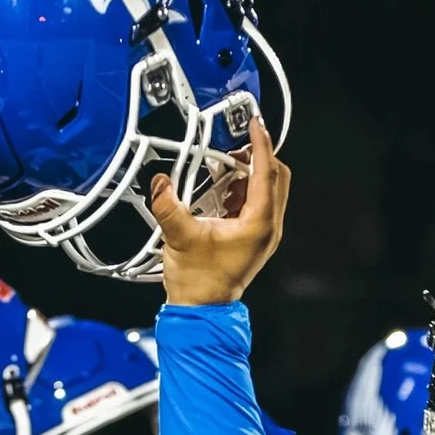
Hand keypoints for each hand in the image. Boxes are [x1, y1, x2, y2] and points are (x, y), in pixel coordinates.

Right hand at [148, 116, 288, 306]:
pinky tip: (220, 193)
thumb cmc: (198, 282)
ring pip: (268, 190)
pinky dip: (244, 190)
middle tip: (234, 148)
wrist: (201, 308)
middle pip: (275, 178)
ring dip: (249, 175)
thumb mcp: (179, 237)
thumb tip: (159, 183)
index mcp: (259, 224)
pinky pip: (258, 203)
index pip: (267, 173)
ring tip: (223, 172)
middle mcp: (268, 228)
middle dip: (257, 158)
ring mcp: (263, 234)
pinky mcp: (254, 238)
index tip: (255, 125)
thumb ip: (168, 206)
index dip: (261, 145)